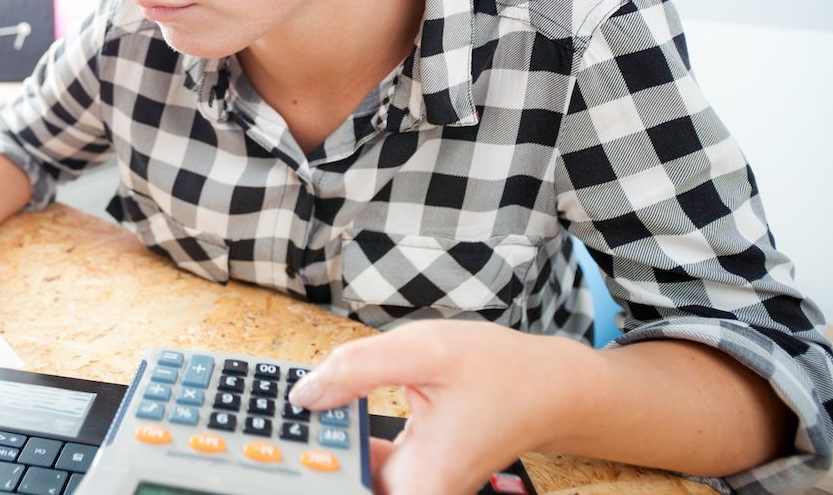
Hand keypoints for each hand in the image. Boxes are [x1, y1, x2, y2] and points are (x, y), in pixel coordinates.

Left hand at [288, 320, 586, 494]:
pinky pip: (366, 462)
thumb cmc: (502, 372)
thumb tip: (304, 394)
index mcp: (420, 482)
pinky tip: (330, 406)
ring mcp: (415, 486)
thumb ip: (358, 369)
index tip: (283, 448)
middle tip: (282, 423)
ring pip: (352, 474)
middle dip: (313, 454)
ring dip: (325, 444)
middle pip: (344, 482)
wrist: (551, 387)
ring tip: (298, 415)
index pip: (345, 490)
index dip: (313, 474)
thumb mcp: (425, 351)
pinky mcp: (413, 472)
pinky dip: (345, 436)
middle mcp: (417, 492)